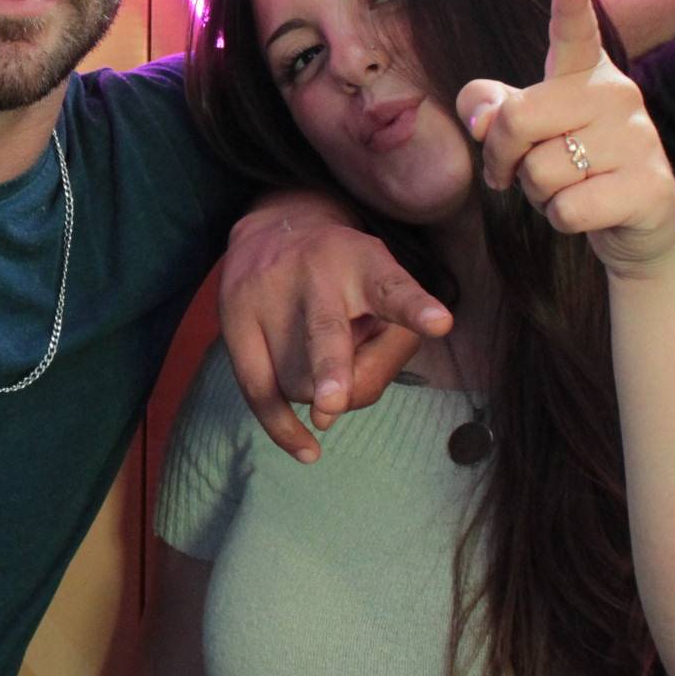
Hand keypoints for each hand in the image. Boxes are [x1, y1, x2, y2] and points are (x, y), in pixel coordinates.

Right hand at [218, 195, 451, 462]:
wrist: (273, 226)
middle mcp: (315, 273)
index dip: (415, 308)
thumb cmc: (345, 276)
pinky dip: (280, 424)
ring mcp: (268, 294)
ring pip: (296, 378)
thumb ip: (379, 354)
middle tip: (335, 402)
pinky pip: (256, 387)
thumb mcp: (378, 291)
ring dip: (319, 391)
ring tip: (326, 362)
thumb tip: (331, 411)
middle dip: (331, 368)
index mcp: (363, 262)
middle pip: (325, 331)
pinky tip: (306, 449)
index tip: (439, 323)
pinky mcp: (234, 318)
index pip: (392, 288)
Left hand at [454, 0, 674, 274]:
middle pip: (517, 118)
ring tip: (571, 187)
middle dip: (501, 157)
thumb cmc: (573, 168)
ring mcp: (639, 139)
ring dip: (539, 194)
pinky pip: (567, 208)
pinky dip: (562, 219)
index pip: (574, 32)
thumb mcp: (525, 133)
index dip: (571, 2)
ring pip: (541, 171)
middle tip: (515, 172)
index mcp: (586, 74)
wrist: (638, 226)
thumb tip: (482, 119)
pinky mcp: (650, 186)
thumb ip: (490, 108)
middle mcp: (618, 94)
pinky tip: (590, 210)